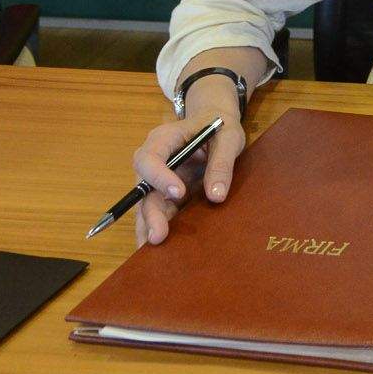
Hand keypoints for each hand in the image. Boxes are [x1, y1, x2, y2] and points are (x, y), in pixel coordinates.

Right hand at [131, 81, 246, 245]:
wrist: (217, 123)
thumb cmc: (220, 126)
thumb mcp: (228, 138)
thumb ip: (222, 163)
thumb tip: (216, 196)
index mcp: (163, 140)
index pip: (149, 159)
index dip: (159, 177)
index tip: (179, 193)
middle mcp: (154, 161)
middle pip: (144, 188)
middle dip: (150, 213)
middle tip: (157, 236)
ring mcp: (158, 179)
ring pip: (148, 204)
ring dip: (149, 226)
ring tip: (152, 250)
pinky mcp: (167, 193)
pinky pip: (161, 210)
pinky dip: (160, 226)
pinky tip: (160, 248)